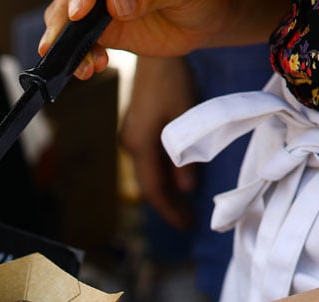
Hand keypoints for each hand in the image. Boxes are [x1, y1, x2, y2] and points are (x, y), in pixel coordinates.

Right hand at [41, 0, 283, 78]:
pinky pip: (82, 45)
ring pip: (68, 23)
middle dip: (62, 22)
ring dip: (67, 46)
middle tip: (57, 44)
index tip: (79, 12)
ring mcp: (100, 10)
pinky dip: (81, 59)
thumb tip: (118, 6)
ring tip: (82, 66)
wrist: (202, 21)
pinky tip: (91, 69)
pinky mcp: (104, 33)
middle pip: (69, 2)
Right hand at [120, 56, 197, 229]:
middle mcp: (131, 146)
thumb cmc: (173, 83)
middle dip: (168, 205)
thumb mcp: (185, 119)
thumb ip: (185, 156)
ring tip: (185, 205)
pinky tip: (178, 180)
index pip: (153, 190)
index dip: (169, 211)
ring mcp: (131, 138)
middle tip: (188, 222)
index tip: (185, 226)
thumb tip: (187, 188)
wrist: (155, 57)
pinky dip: (164, 174)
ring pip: (149, 174)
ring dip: (167, 190)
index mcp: (140, 145)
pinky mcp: (135, 130)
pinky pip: (149, 161)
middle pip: (148, 185)